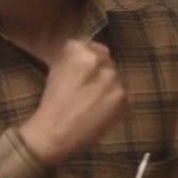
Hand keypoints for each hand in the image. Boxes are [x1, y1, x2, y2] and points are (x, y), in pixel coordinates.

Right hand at [18, 40, 128, 165]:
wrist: (56, 132)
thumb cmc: (52, 100)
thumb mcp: (56, 68)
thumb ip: (71, 54)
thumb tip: (81, 49)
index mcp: (82, 52)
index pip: (90, 45)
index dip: (86, 58)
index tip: (81, 68)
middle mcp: (102, 63)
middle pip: (105, 60)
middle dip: (98, 69)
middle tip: (87, 84)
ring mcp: (116, 81)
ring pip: (115, 77)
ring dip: (107, 84)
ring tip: (94, 98)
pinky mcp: (125, 100)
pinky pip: (121, 94)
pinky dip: (113, 100)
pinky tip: (100, 109)